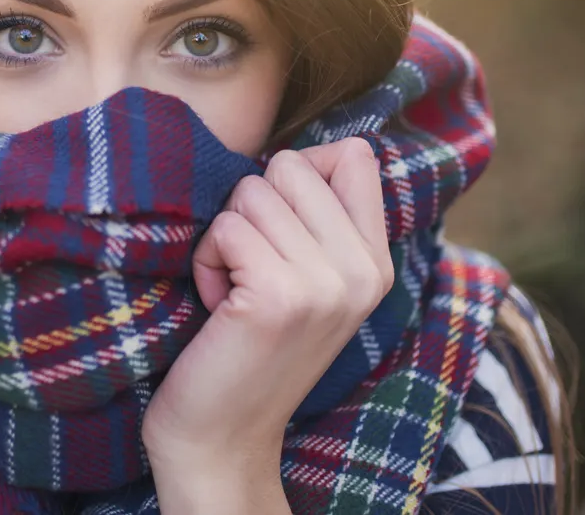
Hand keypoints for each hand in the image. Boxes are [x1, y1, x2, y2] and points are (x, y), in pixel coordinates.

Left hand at [140, 139, 393, 511]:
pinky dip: (207, 261)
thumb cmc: (248, 344)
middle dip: (251, 210)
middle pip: (290, 165)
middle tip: (251, 271)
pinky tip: (220, 307)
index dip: (299, 174)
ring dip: (224, 239)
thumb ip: (320, 218)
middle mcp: (364, 271)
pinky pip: (225, 228)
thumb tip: (309, 149)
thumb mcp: (307, 279)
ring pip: (250, 193)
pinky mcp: (279, 296)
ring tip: (235, 292)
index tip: (281, 231)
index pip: (354, 155)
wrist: (223, 436)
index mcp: (377, 262)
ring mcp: (326, 284)